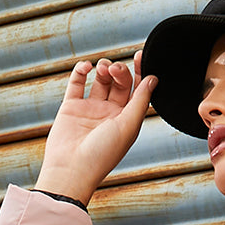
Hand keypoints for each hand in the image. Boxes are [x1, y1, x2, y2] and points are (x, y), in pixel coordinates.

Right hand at [35, 51, 156, 204]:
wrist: (71, 170)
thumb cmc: (102, 155)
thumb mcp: (128, 127)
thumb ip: (141, 102)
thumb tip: (153, 79)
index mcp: (126, 120)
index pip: (136, 90)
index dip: (140, 72)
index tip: (141, 54)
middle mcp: (109, 114)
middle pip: (119, 82)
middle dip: (120, 70)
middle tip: (115, 70)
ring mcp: (90, 109)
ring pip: (100, 79)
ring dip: (104, 68)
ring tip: (103, 69)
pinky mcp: (71, 107)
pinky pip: (77, 82)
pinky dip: (81, 70)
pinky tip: (86, 67)